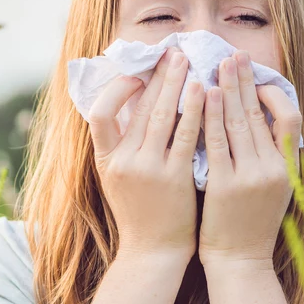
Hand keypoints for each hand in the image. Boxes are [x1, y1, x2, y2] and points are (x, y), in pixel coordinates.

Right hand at [88, 47, 204, 258]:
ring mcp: (148, 170)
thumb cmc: (141, 213)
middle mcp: (123, 162)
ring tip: (187, 61)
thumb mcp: (118, 179)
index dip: (116, 90)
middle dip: (156, 75)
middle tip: (172, 50)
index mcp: (105, 161)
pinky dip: (195, 110)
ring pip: (161, 116)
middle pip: (138, 108)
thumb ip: (119, 146)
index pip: (98, 115)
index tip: (136, 75)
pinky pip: (185, 135)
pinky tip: (204, 91)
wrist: (155, 252)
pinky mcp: (174, 177)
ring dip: (175, 84)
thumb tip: (129, 105)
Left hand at [198, 49, 302, 267]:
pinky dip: (212, 116)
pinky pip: (217, 142)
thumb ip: (274, 159)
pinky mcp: (225, 185)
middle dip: (246, 81)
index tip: (258, 80)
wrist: (240, 262)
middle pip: (260, 114)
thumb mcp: (276, 191)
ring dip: (229, 89)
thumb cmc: (253, 225)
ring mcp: (250, 177)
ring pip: (240, 123)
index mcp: (288, 170)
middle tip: (235, 55)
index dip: (274, 95)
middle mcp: (273, 170)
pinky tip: (206, 96)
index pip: (289, 120)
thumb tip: (268, 124)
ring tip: (219, 65)